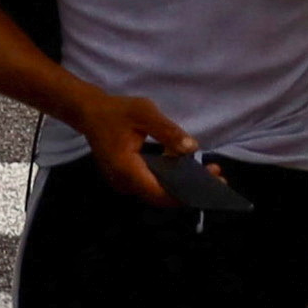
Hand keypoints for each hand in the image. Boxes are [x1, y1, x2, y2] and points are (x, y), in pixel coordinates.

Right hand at [68, 87, 197, 206]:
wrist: (91, 113)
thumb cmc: (118, 111)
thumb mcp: (144, 112)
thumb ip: (167, 131)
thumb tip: (191, 148)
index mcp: (127, 169)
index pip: (160, 192)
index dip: (186, 193)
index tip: (210, 184)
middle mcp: (124, 183)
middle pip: (161, 197)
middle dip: (190, 190)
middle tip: (217, 177)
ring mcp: (124, 184)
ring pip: (157, 193)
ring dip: (182, 186)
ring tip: (208, 173)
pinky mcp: (127, 180)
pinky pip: (152, 186)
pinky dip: (171, 181)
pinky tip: (188, 170)